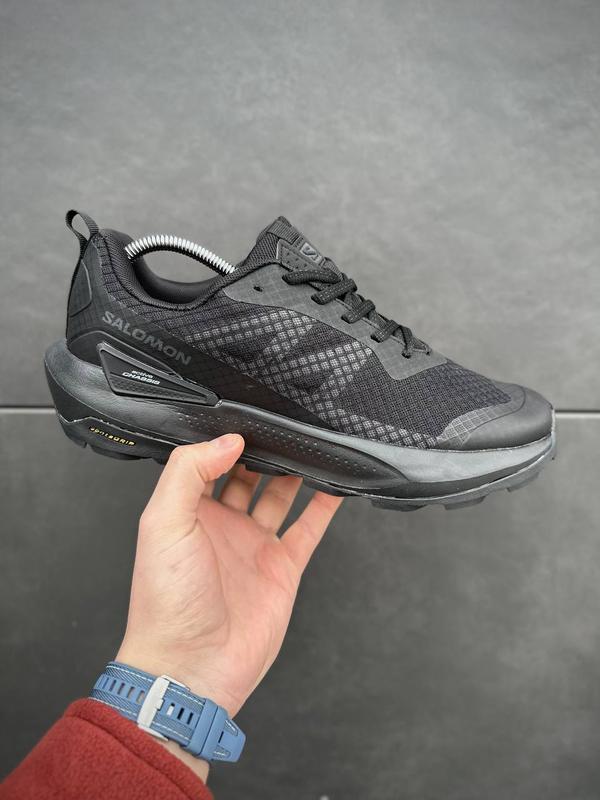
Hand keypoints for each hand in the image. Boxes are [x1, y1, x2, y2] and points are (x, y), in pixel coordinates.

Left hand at [117, 434, 341, 772]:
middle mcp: (222, 524)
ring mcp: (254, 545)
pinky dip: (324, 507)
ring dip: (294, 471)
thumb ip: (188, 473)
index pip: (208, 463)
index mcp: (189, 512)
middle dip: (263, 450)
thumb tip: (228, 440)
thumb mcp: (163, 523)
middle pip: (248, 474)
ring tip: (310, 444)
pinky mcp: (282, 567)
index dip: (225, 439)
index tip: (248, 417)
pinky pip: (309, 529)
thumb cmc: (166, 601)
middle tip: (284, 424)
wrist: (192, 666)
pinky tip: (336, 484)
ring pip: (280, 496)